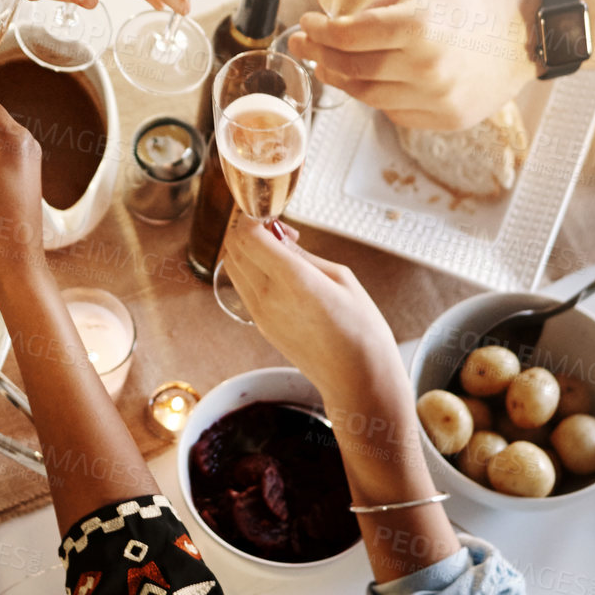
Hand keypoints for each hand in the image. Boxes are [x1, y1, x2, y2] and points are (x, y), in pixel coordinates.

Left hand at [218, 213, 408, 412]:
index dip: (253, 217)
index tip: (272, 214)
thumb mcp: (341, 278)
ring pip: (233, 267)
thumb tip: (278, 238)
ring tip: (281, 252)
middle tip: (279, 231)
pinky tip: (280, 273)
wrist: (358, 380)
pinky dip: (251, 270)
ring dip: (247, 250)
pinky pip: (242, 286)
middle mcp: (269, 296)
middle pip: (233, 248)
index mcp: (293, 280)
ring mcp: (260, 313)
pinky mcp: (260, 325)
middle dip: (248, 230)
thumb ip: (303, 255)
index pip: (247, 236)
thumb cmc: (362, 330)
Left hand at [288, 0, 538, 130]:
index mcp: (420, 26)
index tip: (307, 23)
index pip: (348, 36)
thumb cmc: (480, 2)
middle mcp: (427, 67)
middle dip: (320, 55)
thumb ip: (377, 10)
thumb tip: (333, 20)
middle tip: (305, 44)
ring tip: (329, 63)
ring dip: (342, 79)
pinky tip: (372, 78)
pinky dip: (376, 95)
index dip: (319, 31)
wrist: (534, 31)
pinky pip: (394, 112)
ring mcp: (438, 99)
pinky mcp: (447, 120)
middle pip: (351, 70)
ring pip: (367, 97)